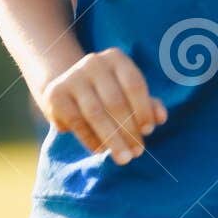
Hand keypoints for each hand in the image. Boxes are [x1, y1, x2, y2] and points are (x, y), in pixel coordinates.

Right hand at [40, 47, 166, 165]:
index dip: (143, 110)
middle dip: (129, 131)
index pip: (134, 84)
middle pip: (115, 101)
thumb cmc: (107, 94)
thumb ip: (147, 105)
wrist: (67, 89)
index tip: (149, 131)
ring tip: (124, 159)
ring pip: (96, 114)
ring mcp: (72, 77)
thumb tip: (161, 118)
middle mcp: (93, 63)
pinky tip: (101, 150)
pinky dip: (92, 139)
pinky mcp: (55, 95)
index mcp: (116, 58)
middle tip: (137, 153)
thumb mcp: (128, 95)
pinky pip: (77, 122)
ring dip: (113, 140)